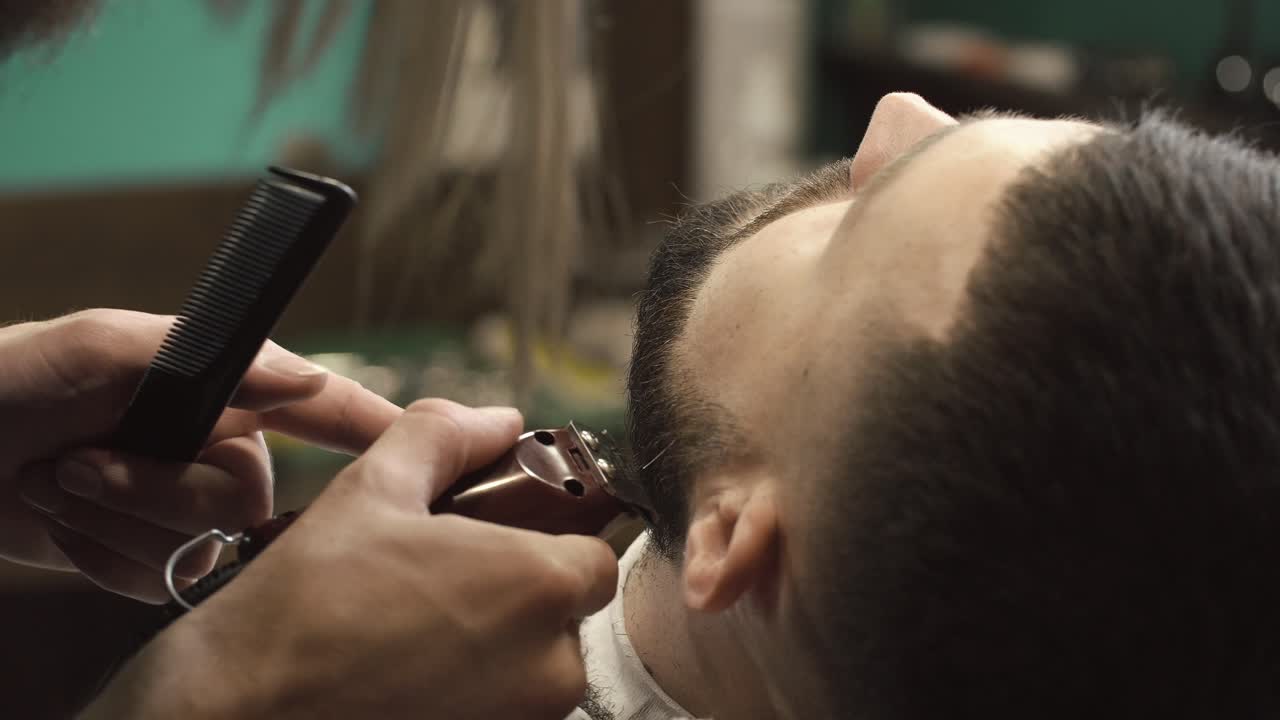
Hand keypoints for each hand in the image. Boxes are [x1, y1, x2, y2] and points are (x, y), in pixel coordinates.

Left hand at [0, 308, 401, 601]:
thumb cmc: (7, 379)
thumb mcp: (98, 346)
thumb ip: (206, 356)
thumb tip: (304, 379)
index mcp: (220, 392)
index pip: (321, 408)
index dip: (376, 425)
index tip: (433, 439)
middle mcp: (214, 449)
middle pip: (249, 499)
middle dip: (157, 490)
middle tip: (83, 464)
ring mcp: (182, 508)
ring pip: (204, 548)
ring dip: (115, 521)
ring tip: (59, 483)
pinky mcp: (149, 556)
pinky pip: (162, 582)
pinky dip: (101, 558)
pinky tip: (63, 523)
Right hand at [85, 400, 618, 719]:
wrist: (235, 712)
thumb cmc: (302, 605)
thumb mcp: (372, 489)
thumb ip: (445, 437)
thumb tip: (496, 418)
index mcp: (538, 587)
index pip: (595, 555)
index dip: (547, 541)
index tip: (498, 540)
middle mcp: (550, 669)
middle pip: (566, 617)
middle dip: (514, 596)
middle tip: (439, 582)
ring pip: (535, 671)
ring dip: (492, 648)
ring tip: (411, 629)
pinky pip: (501, 709)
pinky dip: (468, 693)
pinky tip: (404, 675)